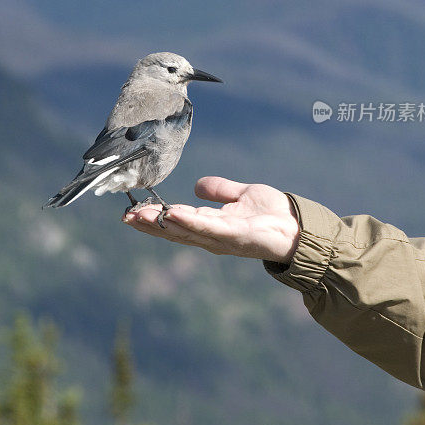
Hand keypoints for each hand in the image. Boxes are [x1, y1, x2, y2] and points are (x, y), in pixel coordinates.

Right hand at [123, 176, 299, 262]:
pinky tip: (173, 215)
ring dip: (161, 224)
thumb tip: (198, 185)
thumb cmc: (273, 214)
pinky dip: (189, 223)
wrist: (299, 226)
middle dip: (149, 225)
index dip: (154, 218)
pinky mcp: (235, 236)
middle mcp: (212, 237)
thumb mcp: (242, 195)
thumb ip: (220, 191)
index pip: (176, 221)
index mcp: (210, 226)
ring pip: (185, 231)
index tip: (132, 211)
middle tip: (125, 216)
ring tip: (139, 216)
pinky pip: (208, 229)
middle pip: (174, 231)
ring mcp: (222, 239)